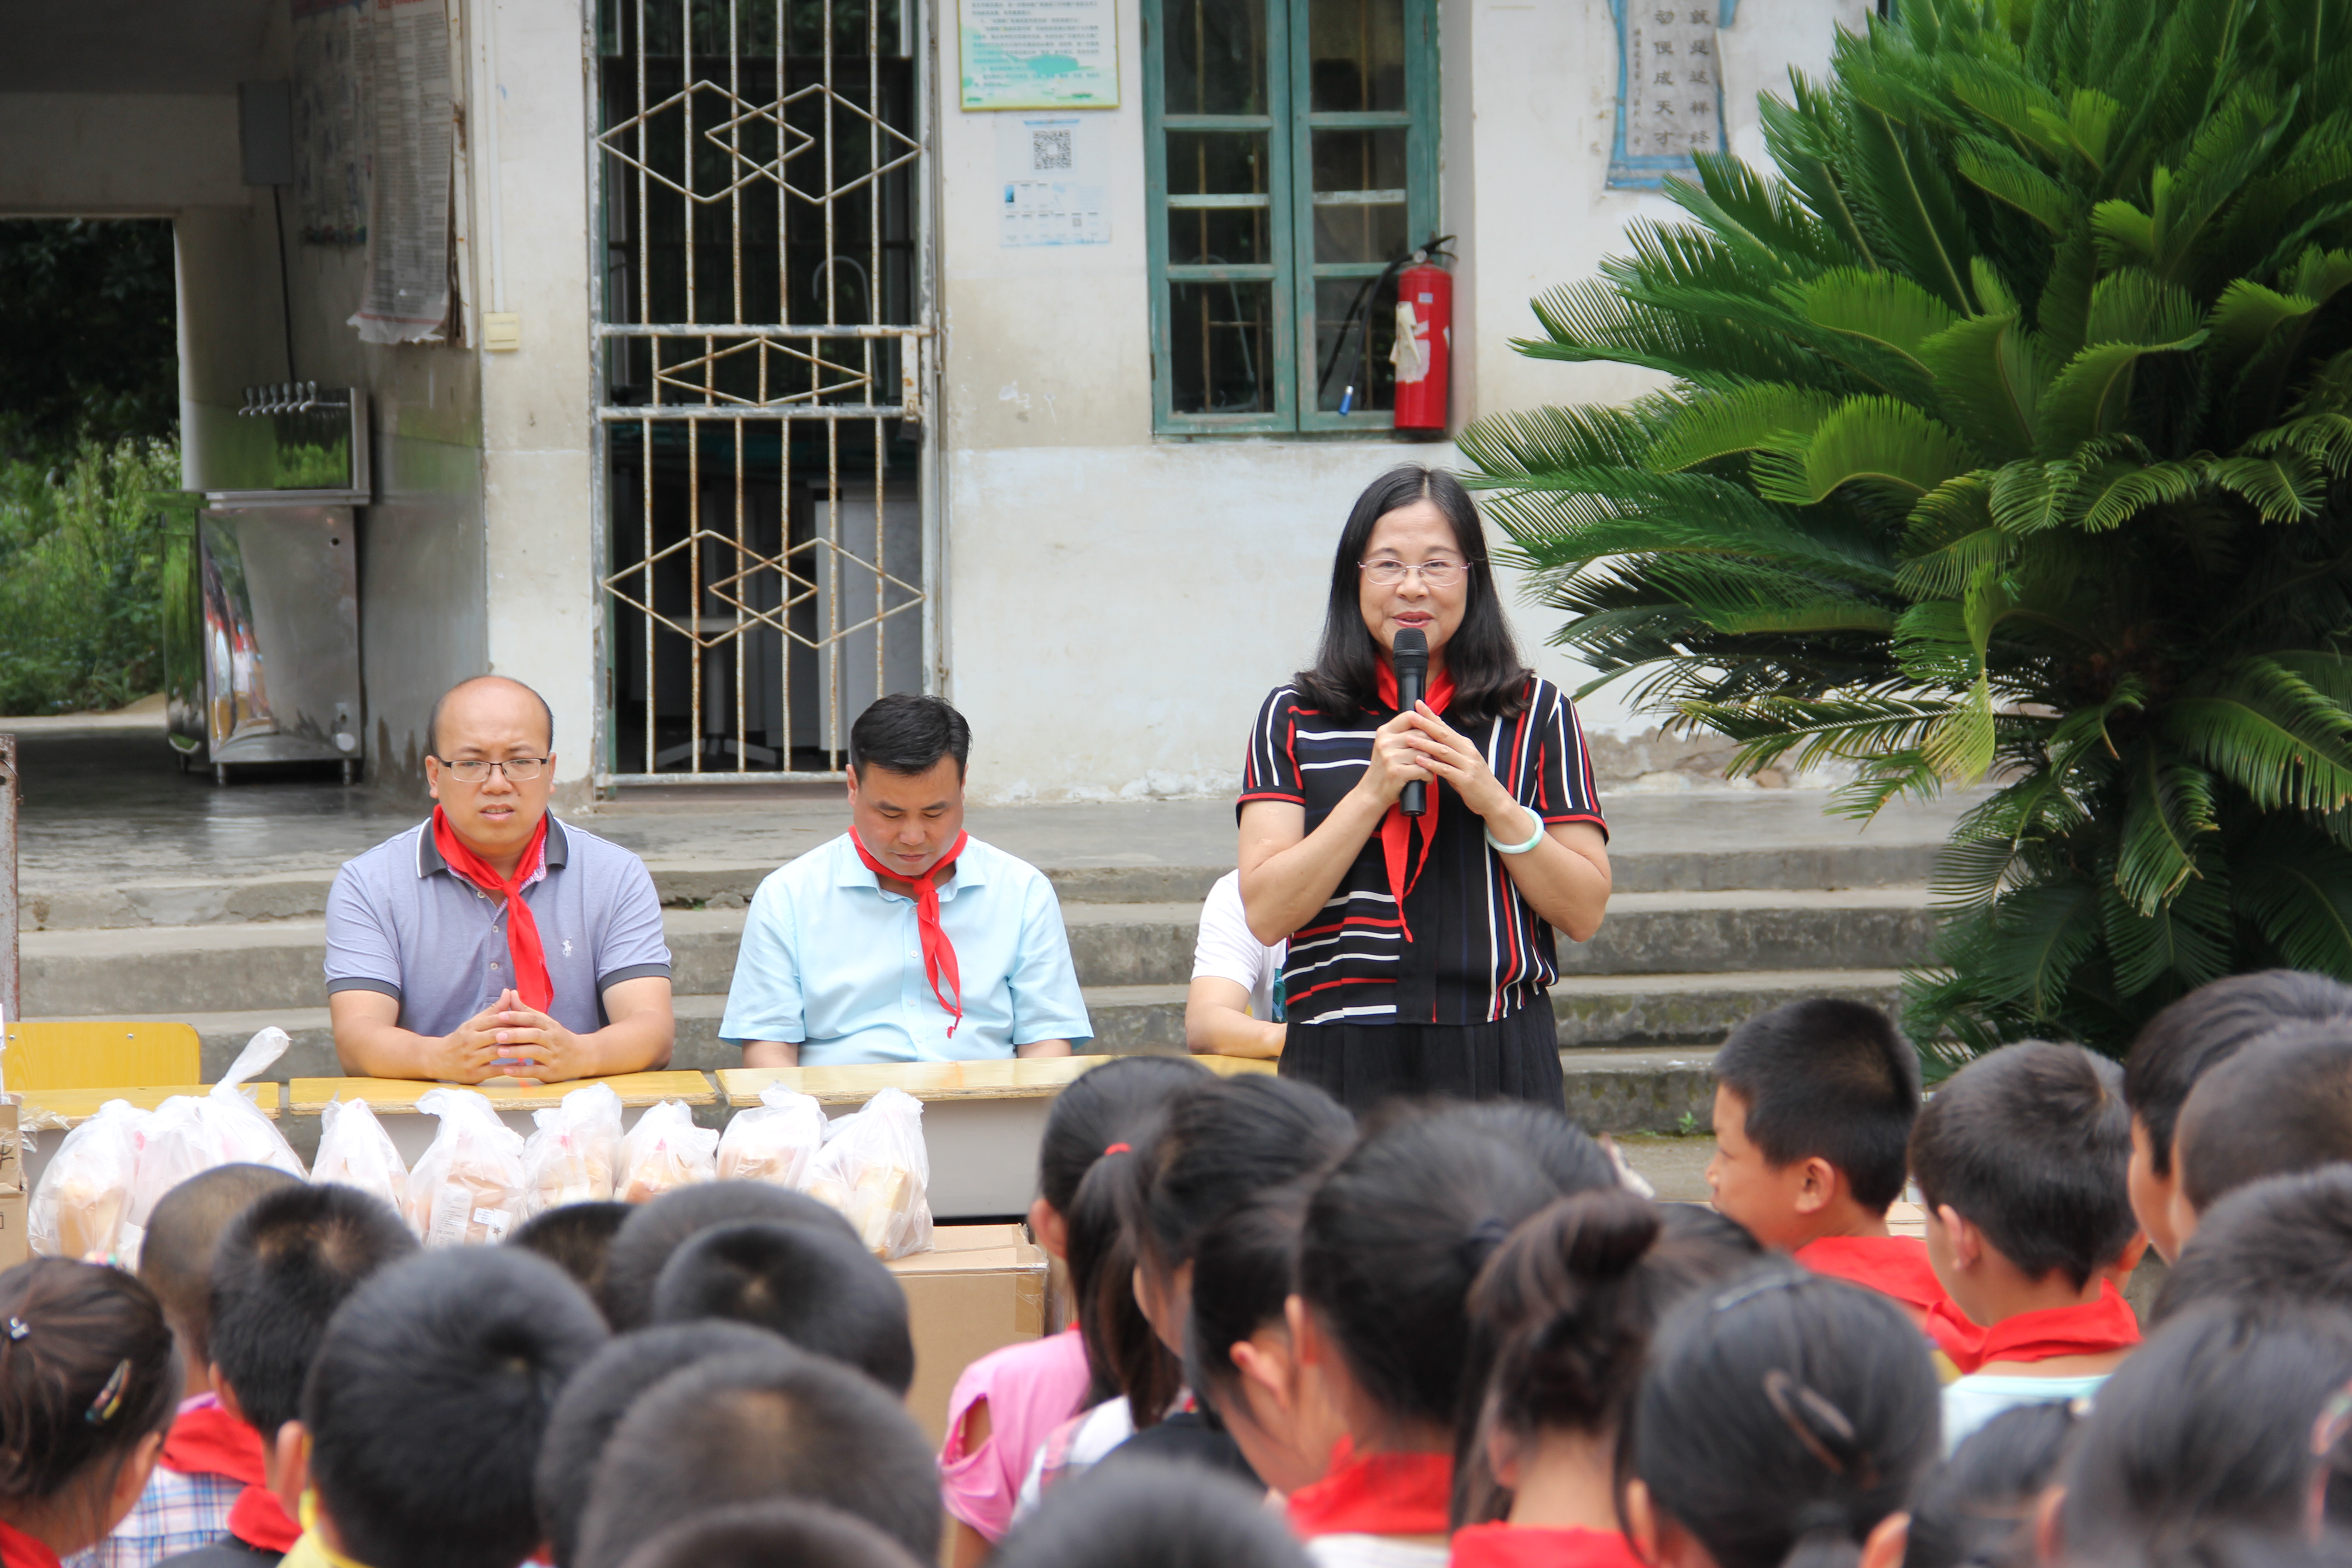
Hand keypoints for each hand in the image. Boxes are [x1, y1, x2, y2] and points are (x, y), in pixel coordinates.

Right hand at [430, 992, 544, 1082]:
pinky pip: (494, 1071)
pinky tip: (522, 1065)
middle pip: (496, 1035)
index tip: (531, 1019)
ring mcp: (471, 1058)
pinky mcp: (473, 1073)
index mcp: (471, 1027)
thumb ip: (494, 1010)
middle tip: (536, 1034)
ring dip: (515, 1050)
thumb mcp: (474, 1023)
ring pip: (496, 1052)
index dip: (513, 1019)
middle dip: (516, 1034)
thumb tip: (509, 991)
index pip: (495, 1020)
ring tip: (532, 1048)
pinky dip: (509, 1068)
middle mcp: (470, 1041)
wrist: (436, 1059)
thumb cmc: (461, 1039)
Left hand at [484, 990, 596, 1082]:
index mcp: (550, 1026)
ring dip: (517, 1052)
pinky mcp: (552, 1072)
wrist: (583, 1056)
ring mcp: (553, 1056)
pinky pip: (536, 1071)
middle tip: (497, 1035)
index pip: (534, 1019)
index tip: (500, 1016)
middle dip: (516, 1035)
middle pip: (535, 1035)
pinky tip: (507, 1070)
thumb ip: (526, 1011)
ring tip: (499, 1052)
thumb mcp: (546, 1023)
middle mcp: (553, 1040)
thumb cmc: (557, 1038)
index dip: (517, 1017)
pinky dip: (521, 1071)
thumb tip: (511, 993)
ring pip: (535, 1052)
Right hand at [1352, 709, 1435, 806]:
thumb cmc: (1384, 769)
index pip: (1410, 716)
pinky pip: (1424, 769)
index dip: (1425, 722)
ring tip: (1429, 768)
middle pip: (1422, 734)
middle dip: (1432, 745)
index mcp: (1385, 732)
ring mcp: (1391, 757)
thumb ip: (1403, 733)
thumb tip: (1428, 719)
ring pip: (1425, 752)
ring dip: (1432, 762)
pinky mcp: (1397, 772)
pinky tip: (1425, 779)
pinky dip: (1428, 776)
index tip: (1432, 732)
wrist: (1372, 793)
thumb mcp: (1387, 746)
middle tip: (1433, 755)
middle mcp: (1386, 742)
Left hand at [1399, 702, 1524, 825]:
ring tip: (1409, 738)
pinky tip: (1420, 761)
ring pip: (1444, 751)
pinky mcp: (1466, 780)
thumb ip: (1448, 751)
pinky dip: (1432, 765)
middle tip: (1411, 716)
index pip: (1445, 727)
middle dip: (1426, 724)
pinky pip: (1446, 771)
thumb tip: (1430, 739)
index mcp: (1465, 745)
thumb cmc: (1474, 781)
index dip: (1432, 715)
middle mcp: (1468, 752)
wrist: (1494, 800)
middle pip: (1444, 735)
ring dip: (1426, 744)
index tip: (1418, 704)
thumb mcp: (1462, 761)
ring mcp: (1468, 765)